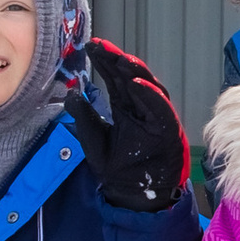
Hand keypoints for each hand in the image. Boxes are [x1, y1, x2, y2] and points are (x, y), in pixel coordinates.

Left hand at [66, 41, 188, 211]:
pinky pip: (160, 109)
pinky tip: (135, 84)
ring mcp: (157, 117)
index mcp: (126, 106)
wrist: (133, 195)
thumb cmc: (117, 169)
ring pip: (149, 87)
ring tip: (119, 59)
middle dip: (116, 60)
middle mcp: (143, 107)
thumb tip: (72, 93)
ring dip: (134, 72)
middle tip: (100, 45)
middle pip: (131, 77)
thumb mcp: (92, 139)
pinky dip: (150, 95)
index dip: (104, 61)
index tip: (90, 45)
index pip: (115, 78)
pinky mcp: (168, 130)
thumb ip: (84, 116)